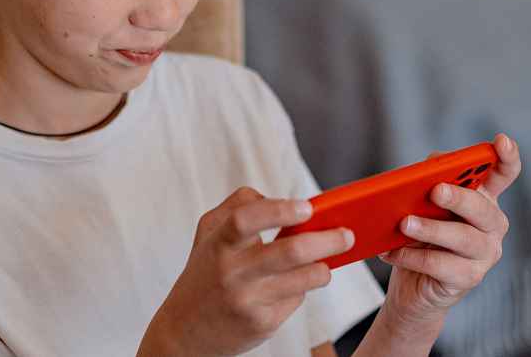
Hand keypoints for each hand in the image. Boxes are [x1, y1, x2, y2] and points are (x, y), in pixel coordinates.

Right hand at [139, 187, 354, 356]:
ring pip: (304, 279)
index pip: (247, 219)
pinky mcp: (262, 324)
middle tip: (346, 234)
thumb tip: (281, 200)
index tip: (307, 207)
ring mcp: (248, 301)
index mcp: (218, 243)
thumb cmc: (204, 272)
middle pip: (290, 252)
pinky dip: (303, 288)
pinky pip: (296, 300)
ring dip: (324, 268)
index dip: (280, 210)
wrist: (184, 331)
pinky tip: (296, 285)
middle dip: (327, 240)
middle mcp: (232, 272)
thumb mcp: (208, 233)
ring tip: (328, 262)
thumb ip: (238, 206)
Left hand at [377, 133, 521, 324]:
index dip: (507, 157)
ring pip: (463, 238)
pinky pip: (442, 265)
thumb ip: (428, 181)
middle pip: (482, 207)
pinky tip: (391, 252)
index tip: (501, 140)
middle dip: (459, 197)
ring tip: (404, 224)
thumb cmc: (419, 237)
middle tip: (436, 190)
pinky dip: (413, 257)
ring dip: (431, 229)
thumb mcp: (422, 203)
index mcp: (483, 198)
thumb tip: (424, 171)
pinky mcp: (470, 278)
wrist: (413, 285)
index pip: (504, 174)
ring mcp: (486, 253)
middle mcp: (492, 224)